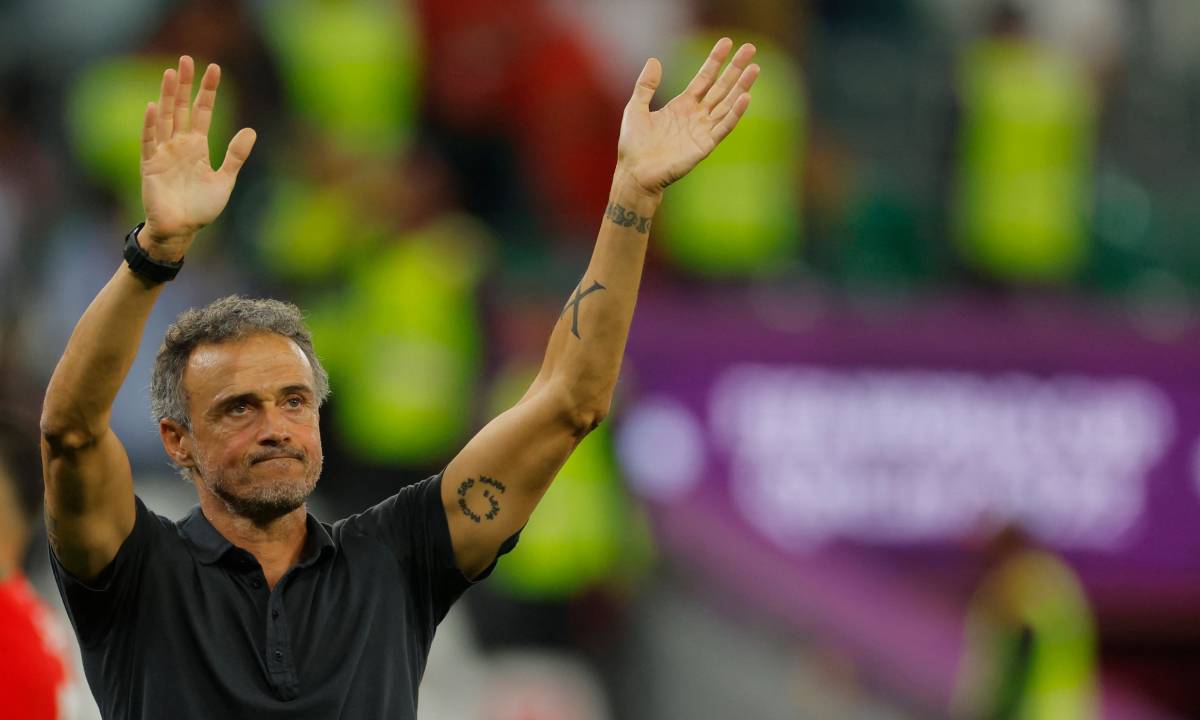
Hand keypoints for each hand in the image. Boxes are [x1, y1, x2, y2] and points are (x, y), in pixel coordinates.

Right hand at [140, 56, 256, 258]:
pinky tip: (153, 106)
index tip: (215, 68)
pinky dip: (151, 125)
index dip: (208, 91)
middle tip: (187, 58)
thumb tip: (251, 130)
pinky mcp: (150, 165)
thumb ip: (236, 156)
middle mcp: (179, 145)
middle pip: (181, 108)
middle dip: (185, 84)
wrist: (182, 230)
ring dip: (167, 96)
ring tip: (171, 73)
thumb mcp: (225, 180)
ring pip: (165, 118)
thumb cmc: (201, 208)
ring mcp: (163, 153)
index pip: (203, 112)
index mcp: (198, 147)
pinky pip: (149, 141)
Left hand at [616, 38, 758, 199]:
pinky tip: (745, 97)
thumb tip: (654, 60)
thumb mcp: (635, 108)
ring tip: (754, 68)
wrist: (635, 173)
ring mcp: (702, 130)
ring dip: (741, 86)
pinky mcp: (704, 146)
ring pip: (727, 104)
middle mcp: (696, 115)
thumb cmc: (634, 145)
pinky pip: (723, 127)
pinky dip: (735, 114)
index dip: (715, 61)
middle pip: (720, 87)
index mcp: (682, 105)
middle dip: (735, 68)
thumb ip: (646, 85)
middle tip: (750, 48)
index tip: (726, 42)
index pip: (703, 78)